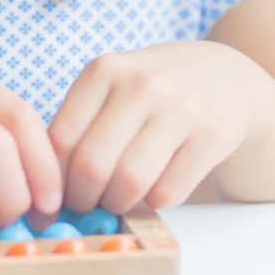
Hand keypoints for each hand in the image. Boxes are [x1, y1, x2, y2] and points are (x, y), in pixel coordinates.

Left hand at [48, 42, 274, 214]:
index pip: (61, 139)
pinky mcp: (211, 134)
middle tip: (86, 205)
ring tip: (118, 200)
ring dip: (118, 204)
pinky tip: (155, 188)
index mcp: (105, 69)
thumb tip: (46, 188)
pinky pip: (167, 191)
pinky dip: (154, 203)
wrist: (227, 77)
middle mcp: (141, 83)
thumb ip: (81, 124)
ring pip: (129, 182)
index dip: (52, 180)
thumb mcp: (114, 86)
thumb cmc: (155, 90)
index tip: (53, 199)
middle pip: (92, 165)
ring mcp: (180, 107)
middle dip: (82, 199)